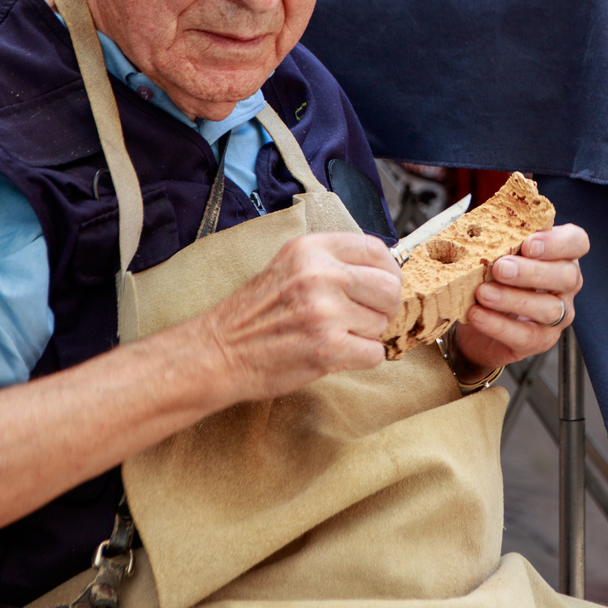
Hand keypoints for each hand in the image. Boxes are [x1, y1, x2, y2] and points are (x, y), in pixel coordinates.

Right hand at [201, 232, 400, 405]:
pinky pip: (374, 354)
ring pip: (381, 323)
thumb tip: (381, 269)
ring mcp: (324, 312)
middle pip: (390, 287)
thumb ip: (330, 262)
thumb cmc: (253, 314)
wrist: (218, 353)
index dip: (388, 271)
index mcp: (310, 249)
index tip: (382, 285)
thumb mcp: (288, 267)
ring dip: (365, 334)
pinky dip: (360, 359)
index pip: (376, 250)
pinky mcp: (327, 348)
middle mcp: (320, 274)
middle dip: (383, 307)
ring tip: (334, 335)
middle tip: (362, 317)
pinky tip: (334, 354)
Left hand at [453, 224, 589, 377]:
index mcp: (560, 254)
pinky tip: (478, 314)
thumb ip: (496, 238)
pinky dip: (499, 325)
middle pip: (566, 276)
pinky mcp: (541, 340)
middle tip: (500, 268)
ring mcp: (558, 315)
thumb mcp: (495, 251)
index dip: (556, 242)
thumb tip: (477, 226)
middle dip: (532, 271)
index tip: (528, 244)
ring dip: (513, 299)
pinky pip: (526, 335)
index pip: (576, 242)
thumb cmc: (491, 276)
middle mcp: (566, 284)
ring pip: (548, 308)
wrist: (476, 317)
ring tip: (483, 292)